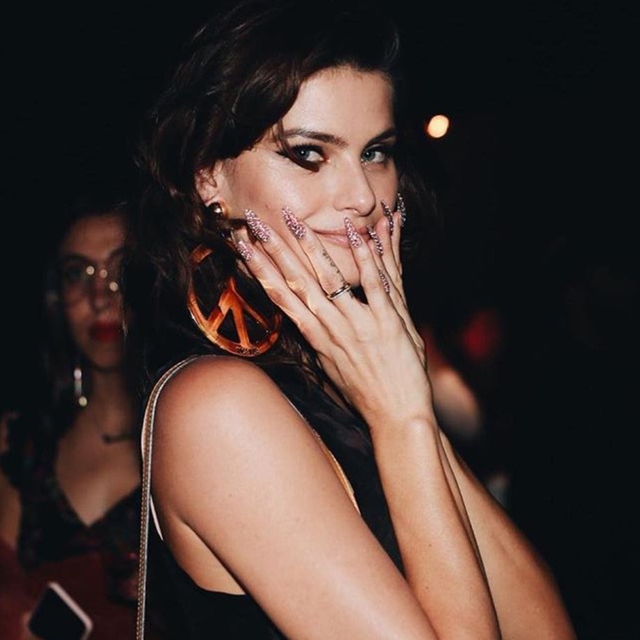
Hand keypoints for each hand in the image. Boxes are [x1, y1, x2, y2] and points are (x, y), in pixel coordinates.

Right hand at [234, 204, 433, 429]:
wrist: (396, 419)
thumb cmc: (367, 396)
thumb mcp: (335, 368)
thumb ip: (322, 341)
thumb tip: (308, 323)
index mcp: (317, 338)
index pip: (281, 297)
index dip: (260, 270)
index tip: (243, 246)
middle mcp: (331, 330)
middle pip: (295, 283)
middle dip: (273, 251)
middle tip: (253, 223)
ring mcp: (357, 326)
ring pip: (328, 280)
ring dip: (310, 247)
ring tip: (292, 220)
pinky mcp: (387, 324)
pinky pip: (372, 285)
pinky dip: (363, 258)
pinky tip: (354, 233)